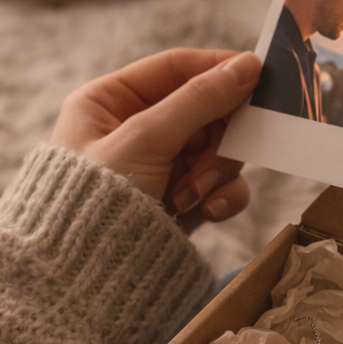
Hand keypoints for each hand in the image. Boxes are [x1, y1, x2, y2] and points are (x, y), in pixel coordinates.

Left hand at [50, 49, 260, 228]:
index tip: (257, 73)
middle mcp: (132, 130)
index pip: (174, 69)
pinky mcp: (176, 201)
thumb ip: (199, 100)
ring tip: (194, 196)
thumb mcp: (146, 140)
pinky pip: (217, 185)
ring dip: (216, 172)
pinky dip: (219, 196)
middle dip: (217, 139)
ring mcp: (157, 167)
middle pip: (205, 111)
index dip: (216, 69)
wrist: (85, 278)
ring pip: (217, 150)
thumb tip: (247, 65)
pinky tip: (207, 212)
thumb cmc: (95, 201)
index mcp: (108, 101)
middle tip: (220, 155)